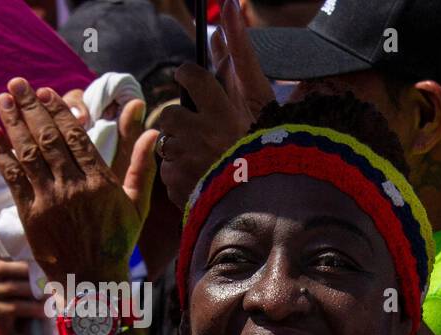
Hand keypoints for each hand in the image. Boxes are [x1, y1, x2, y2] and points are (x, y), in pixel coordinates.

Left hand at [0, 77, 157, 282]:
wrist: (92, 280)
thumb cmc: (117, 241)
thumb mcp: (137, 205)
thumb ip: (142, 166)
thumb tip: (153, 131)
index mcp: (101, 184)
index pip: (76, 138)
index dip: (59, 112)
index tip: (46, 92)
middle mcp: (74, 188)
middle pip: (48, 139)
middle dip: (31, 108)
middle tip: (18, 84)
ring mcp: (50, 201)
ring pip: (28, 153)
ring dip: (13, 122)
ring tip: (4, 99)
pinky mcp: (30, 214)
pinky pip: (13, 177)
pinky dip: (2, 153)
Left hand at [156, 0, 274, 208]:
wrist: (273, 208)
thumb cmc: (271, 151)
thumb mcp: (262, 104)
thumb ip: (241, 55)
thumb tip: (231, 5)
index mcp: (224, 112)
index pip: (191, 76)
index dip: (188, 76)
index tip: (191, 80)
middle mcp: (204, 134)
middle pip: (171, 114)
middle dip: (181, 122)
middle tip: (201, 133)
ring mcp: (189, 162)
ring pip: (167, 144)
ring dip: (181, 151)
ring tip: (207, 162)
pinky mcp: (181, 187)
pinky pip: (168, 173)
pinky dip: (182, 177)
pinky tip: (204, 181)